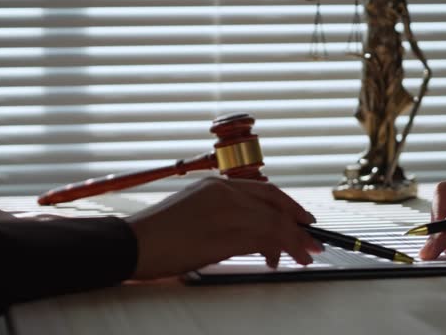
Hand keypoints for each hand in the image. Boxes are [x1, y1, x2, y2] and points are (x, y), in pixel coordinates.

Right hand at [126, 177, 322, 279]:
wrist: (132, 243)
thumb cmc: (157, 236)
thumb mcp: (194, 216)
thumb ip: (224, 219)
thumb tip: (252, 237)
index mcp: (215, 184)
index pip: (263, 190)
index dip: (287, 205)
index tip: (300, 218)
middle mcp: (224, 191)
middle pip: (275, 203)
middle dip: (298, 222)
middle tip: (312, 239)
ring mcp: (226, 208)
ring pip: (275, 221)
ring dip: (294, 240)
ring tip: (303, 256)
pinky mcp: (227, 230)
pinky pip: (266, 236)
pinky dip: (282, 248)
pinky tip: (283, 260)